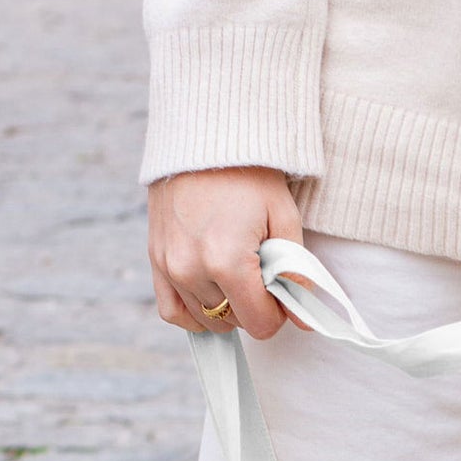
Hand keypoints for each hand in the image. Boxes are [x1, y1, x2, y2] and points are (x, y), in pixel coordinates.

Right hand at [148, 166, 306, 337]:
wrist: (205, 137)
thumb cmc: (250, 174)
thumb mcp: (285, 219)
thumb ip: (297, 275)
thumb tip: (305, 321)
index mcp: (226, 261)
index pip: (259, 323)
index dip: (278, 313)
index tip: (282, 288)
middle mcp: (191, 269)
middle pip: (234, 322)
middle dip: (254, 306)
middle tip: (261, 271)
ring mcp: (168, 265)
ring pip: (206, 319)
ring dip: (227, 308)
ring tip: (239, 274)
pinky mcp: (155, 258)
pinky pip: (172, 311)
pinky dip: (194, 313)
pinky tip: (212, 298)